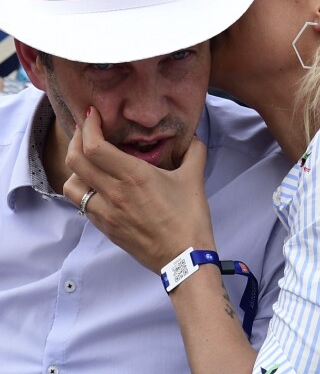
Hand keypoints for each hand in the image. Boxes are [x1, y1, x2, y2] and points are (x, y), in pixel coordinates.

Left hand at [63, 106, 215, 272]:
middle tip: (85, 132)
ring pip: (71, 185)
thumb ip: (194, 152)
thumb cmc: (190, 219)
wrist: (184, 258)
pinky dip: (84, 191)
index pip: (94, 146)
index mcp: (134, 176)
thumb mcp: (194, 180)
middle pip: (76, 161)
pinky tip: (99, 188)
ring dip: (75, 170)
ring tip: (89, 164)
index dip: (88, 126)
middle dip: (76, 140)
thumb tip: (194, 136)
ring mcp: (107, 213)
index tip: (92, 116)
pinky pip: (83, 206)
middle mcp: (114, 193)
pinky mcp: (106, 228)